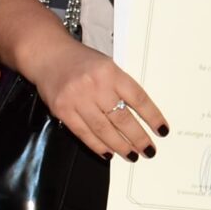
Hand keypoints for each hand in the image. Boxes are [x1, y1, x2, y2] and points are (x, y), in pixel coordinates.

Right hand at [37, 38, 166, 159]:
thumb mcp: (107, 66)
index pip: (139, 99)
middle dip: (138, 138)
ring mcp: (77, 99)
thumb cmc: (80, 61)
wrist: (48, 54)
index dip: (153, 117)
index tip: (162, 131)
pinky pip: (84, 133)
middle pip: (122, 118)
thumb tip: (140, 115)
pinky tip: (109, 152)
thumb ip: (121, 87)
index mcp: (111, 72)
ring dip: (120, 146)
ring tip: (132, 154)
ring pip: (104, 130)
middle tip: (149, 150)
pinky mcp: (63, 110)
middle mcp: (95, 86)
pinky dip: (98, 146)